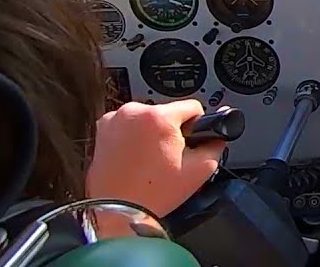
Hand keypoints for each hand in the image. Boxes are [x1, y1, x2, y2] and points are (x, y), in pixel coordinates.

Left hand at [86, 100, 225, 227]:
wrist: (117, 212)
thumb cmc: (153, 193)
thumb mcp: (200, 170)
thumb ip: (216, 144)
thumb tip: (217, 134)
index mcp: (159, 116)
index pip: (193, 107)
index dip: (196, 127)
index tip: (188, 144)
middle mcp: (134, 112)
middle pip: (168, 113)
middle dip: (171, 132)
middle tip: (167, 158)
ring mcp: (115, 120)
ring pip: (147, 119)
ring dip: (151, 133)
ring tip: (149, 160)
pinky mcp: (102, 130)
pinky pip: (128, 126)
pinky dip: (133, 138)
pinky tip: (135, 158)